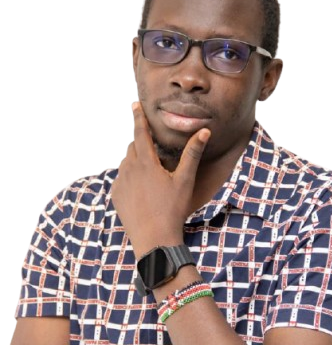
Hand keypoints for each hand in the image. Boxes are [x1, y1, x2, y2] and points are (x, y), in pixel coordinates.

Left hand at [111, 101, 210, 257]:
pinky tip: (143, 190)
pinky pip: (122, 179)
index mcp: (146, 163)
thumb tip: (203, 131)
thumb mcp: (185, 180)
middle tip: (153, 147)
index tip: (135, 104)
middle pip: (133, 147)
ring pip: (127, 163)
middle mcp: (129, 169)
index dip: (138, 117)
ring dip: (137, 161)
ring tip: (151, 172)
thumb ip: (192, 154)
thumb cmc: (172, 209)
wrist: (154, 239)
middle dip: (141, 143)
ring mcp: (120, 183)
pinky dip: (130, 177)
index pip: (139, 132)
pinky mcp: (116, 196)